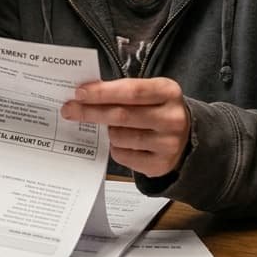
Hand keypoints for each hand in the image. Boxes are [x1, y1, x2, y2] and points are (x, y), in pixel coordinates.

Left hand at [61, 78, 190, 177]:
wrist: (187, 138)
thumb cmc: (158, 110)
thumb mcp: (150, 93)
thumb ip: (123, 91)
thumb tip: (84, 94)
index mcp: (169, 92)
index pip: (131, 91)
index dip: (103, 92)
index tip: (80, 93)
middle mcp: (172, 118)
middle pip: (122, 115)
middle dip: (91, 112)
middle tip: (69, 109)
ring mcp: (168, 144)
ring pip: (120, 137)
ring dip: (107, 132)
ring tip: (110, 127)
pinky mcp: (160, 164)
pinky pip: (123, 155)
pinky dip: (115, 147)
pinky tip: (121, 142)